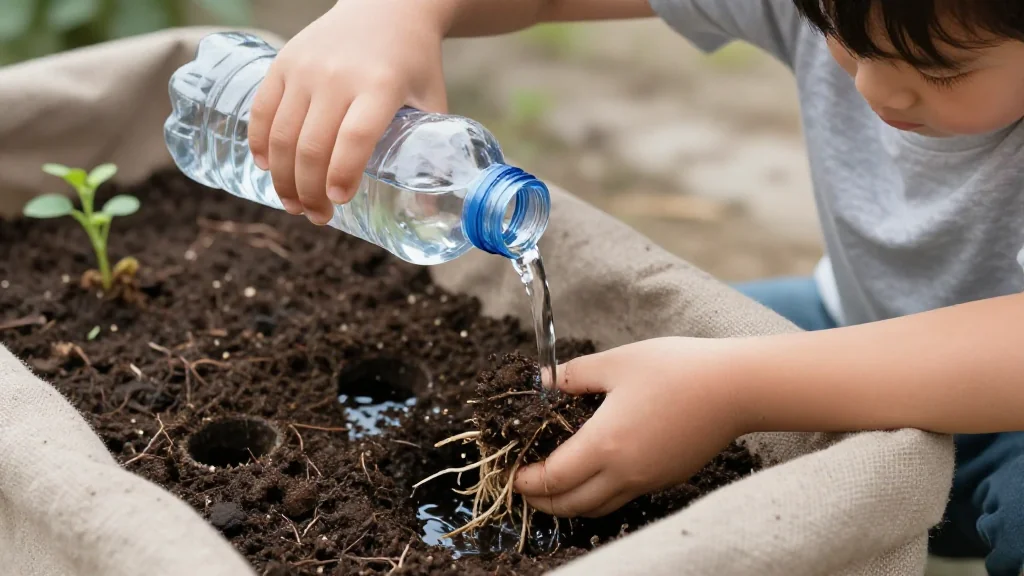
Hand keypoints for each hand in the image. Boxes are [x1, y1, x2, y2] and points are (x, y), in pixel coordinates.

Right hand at [248, 0, 449, 224]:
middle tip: (317, 216)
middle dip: (310, 191)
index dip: (343, 175)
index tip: (339, 202)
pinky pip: (262, 110)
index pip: (356, 138)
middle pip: (313, 146)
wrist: (387, 5)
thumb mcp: (432, 99)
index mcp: (380, 86)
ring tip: (294, 203)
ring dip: (283, 178)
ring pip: (282, 135)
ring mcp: (306, 68)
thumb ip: (432, 148)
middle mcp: (338, 76)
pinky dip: (259, 144)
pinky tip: (266, 167)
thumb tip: (428, 208)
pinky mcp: (283, 62)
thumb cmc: (414, 62)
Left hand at [513, 337, 748, 517]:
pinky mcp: (667, 477)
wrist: (735, 387)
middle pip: (572, 505)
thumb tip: (544, 382)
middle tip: (525, 488)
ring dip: (570, 504)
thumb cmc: (676, 369)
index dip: (527, 480)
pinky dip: (599, 495)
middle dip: (542, 501)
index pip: (553, 478)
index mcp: (605, 445)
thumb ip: (574, 374)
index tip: (513, 473)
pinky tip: (595, 473)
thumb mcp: (617, 361)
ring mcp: (648, 479)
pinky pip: (624, 496)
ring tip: (554, 487)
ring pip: (599, 507)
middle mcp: (625, 472)